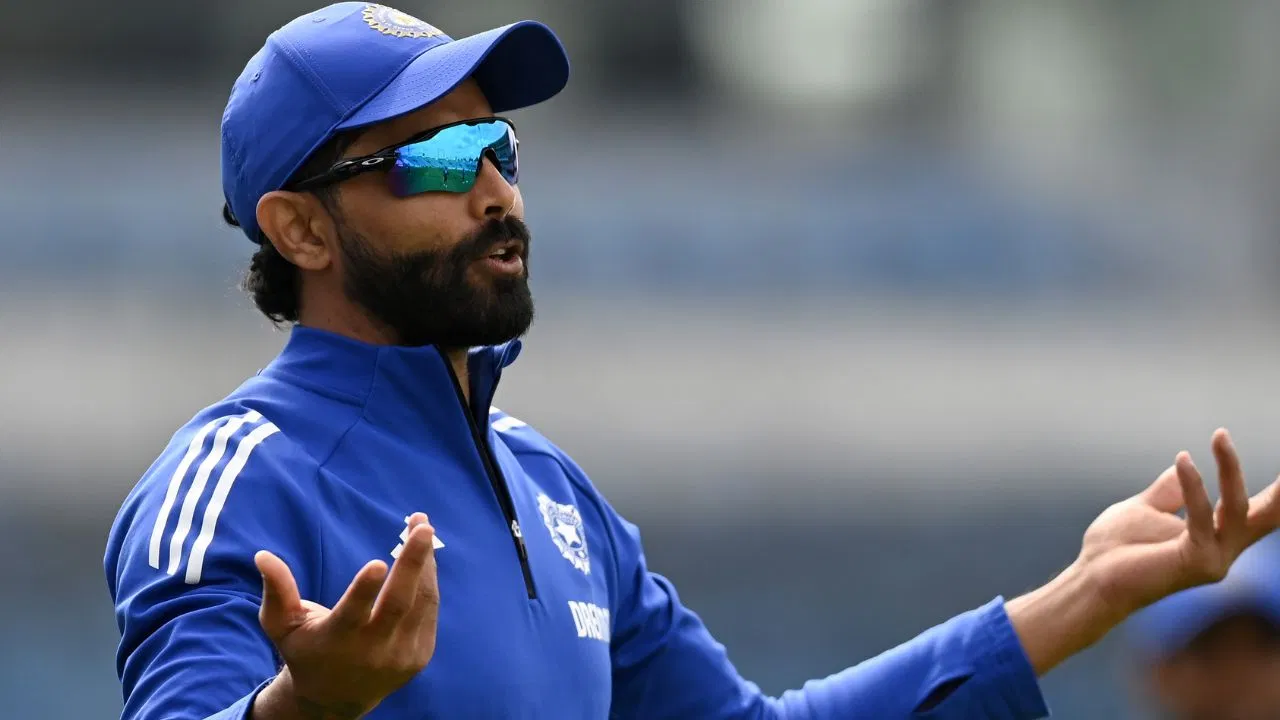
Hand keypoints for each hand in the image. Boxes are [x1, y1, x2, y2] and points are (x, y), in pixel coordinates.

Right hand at [251, 513, 438, 719]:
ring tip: (423, 529)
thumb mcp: (282, 626)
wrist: (335, 700)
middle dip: (413, 563)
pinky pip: (428, 611)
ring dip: (425, 564)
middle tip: (422, 528)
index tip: (377, 562)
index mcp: (337, 640)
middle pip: (399, 603)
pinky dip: (429, 581)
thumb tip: (263, 555)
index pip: (353, 614)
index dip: (364, 590)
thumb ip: (276, 592)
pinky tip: (425, 557)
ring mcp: (400, 655)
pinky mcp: (419, 656)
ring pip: (420, 602)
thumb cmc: (305, 651)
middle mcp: (373, 650)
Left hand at [1078, 428, 1279, 616]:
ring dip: (1230, 468)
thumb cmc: (1116, 547)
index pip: (1259, 509)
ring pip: (1238, 508)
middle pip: (1269, 515)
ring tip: (1220, 436)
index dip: (1278, 489)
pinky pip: (1201, 516)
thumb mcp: (1148, 509)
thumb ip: (1172, 490)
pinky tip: (1183, 460)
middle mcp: (1224, 549)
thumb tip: (1186, 461)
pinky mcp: (1197, 562)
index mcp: (1217, 536)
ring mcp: (1215, 559)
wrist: (1091, 578)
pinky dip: (1193, 485)